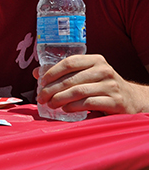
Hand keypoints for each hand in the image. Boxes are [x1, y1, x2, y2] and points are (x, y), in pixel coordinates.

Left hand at [33, 54, 148, 114]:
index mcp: (95, 60)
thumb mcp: (86, 74)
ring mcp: (111, 85)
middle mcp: (104, 70)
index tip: (41, 82)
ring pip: (78, 92)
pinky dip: (73, 107)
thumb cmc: (102, 85)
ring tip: (51, 104)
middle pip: (71, 79)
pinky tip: (66, 109)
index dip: (52, 72)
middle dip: (51, 90)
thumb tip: (36, 73)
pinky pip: (88, 103)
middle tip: (41, 98)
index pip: (69, 62)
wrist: (132, 99)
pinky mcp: (116, 101)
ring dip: (60, 99)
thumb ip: (64, 73)